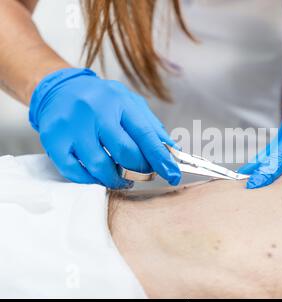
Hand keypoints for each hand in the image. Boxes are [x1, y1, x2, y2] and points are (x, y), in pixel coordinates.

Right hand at [30, 68, 180, 188]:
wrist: (59, 88)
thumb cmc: (100, 99)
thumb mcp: (130, 104)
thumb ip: (151, 127)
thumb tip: (173, 151)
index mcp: (119, 101)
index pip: (146, 135)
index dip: (161, 159)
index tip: (173, 175)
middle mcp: (95, 112)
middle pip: (125, 153)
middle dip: (140, 170)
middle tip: (143, 174)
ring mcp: (72, 127)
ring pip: (100, 166)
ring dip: (115, 180)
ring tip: (121, 179)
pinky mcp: (54, 141)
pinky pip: (75, 172)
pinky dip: (91, 180)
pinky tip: (98, 176)